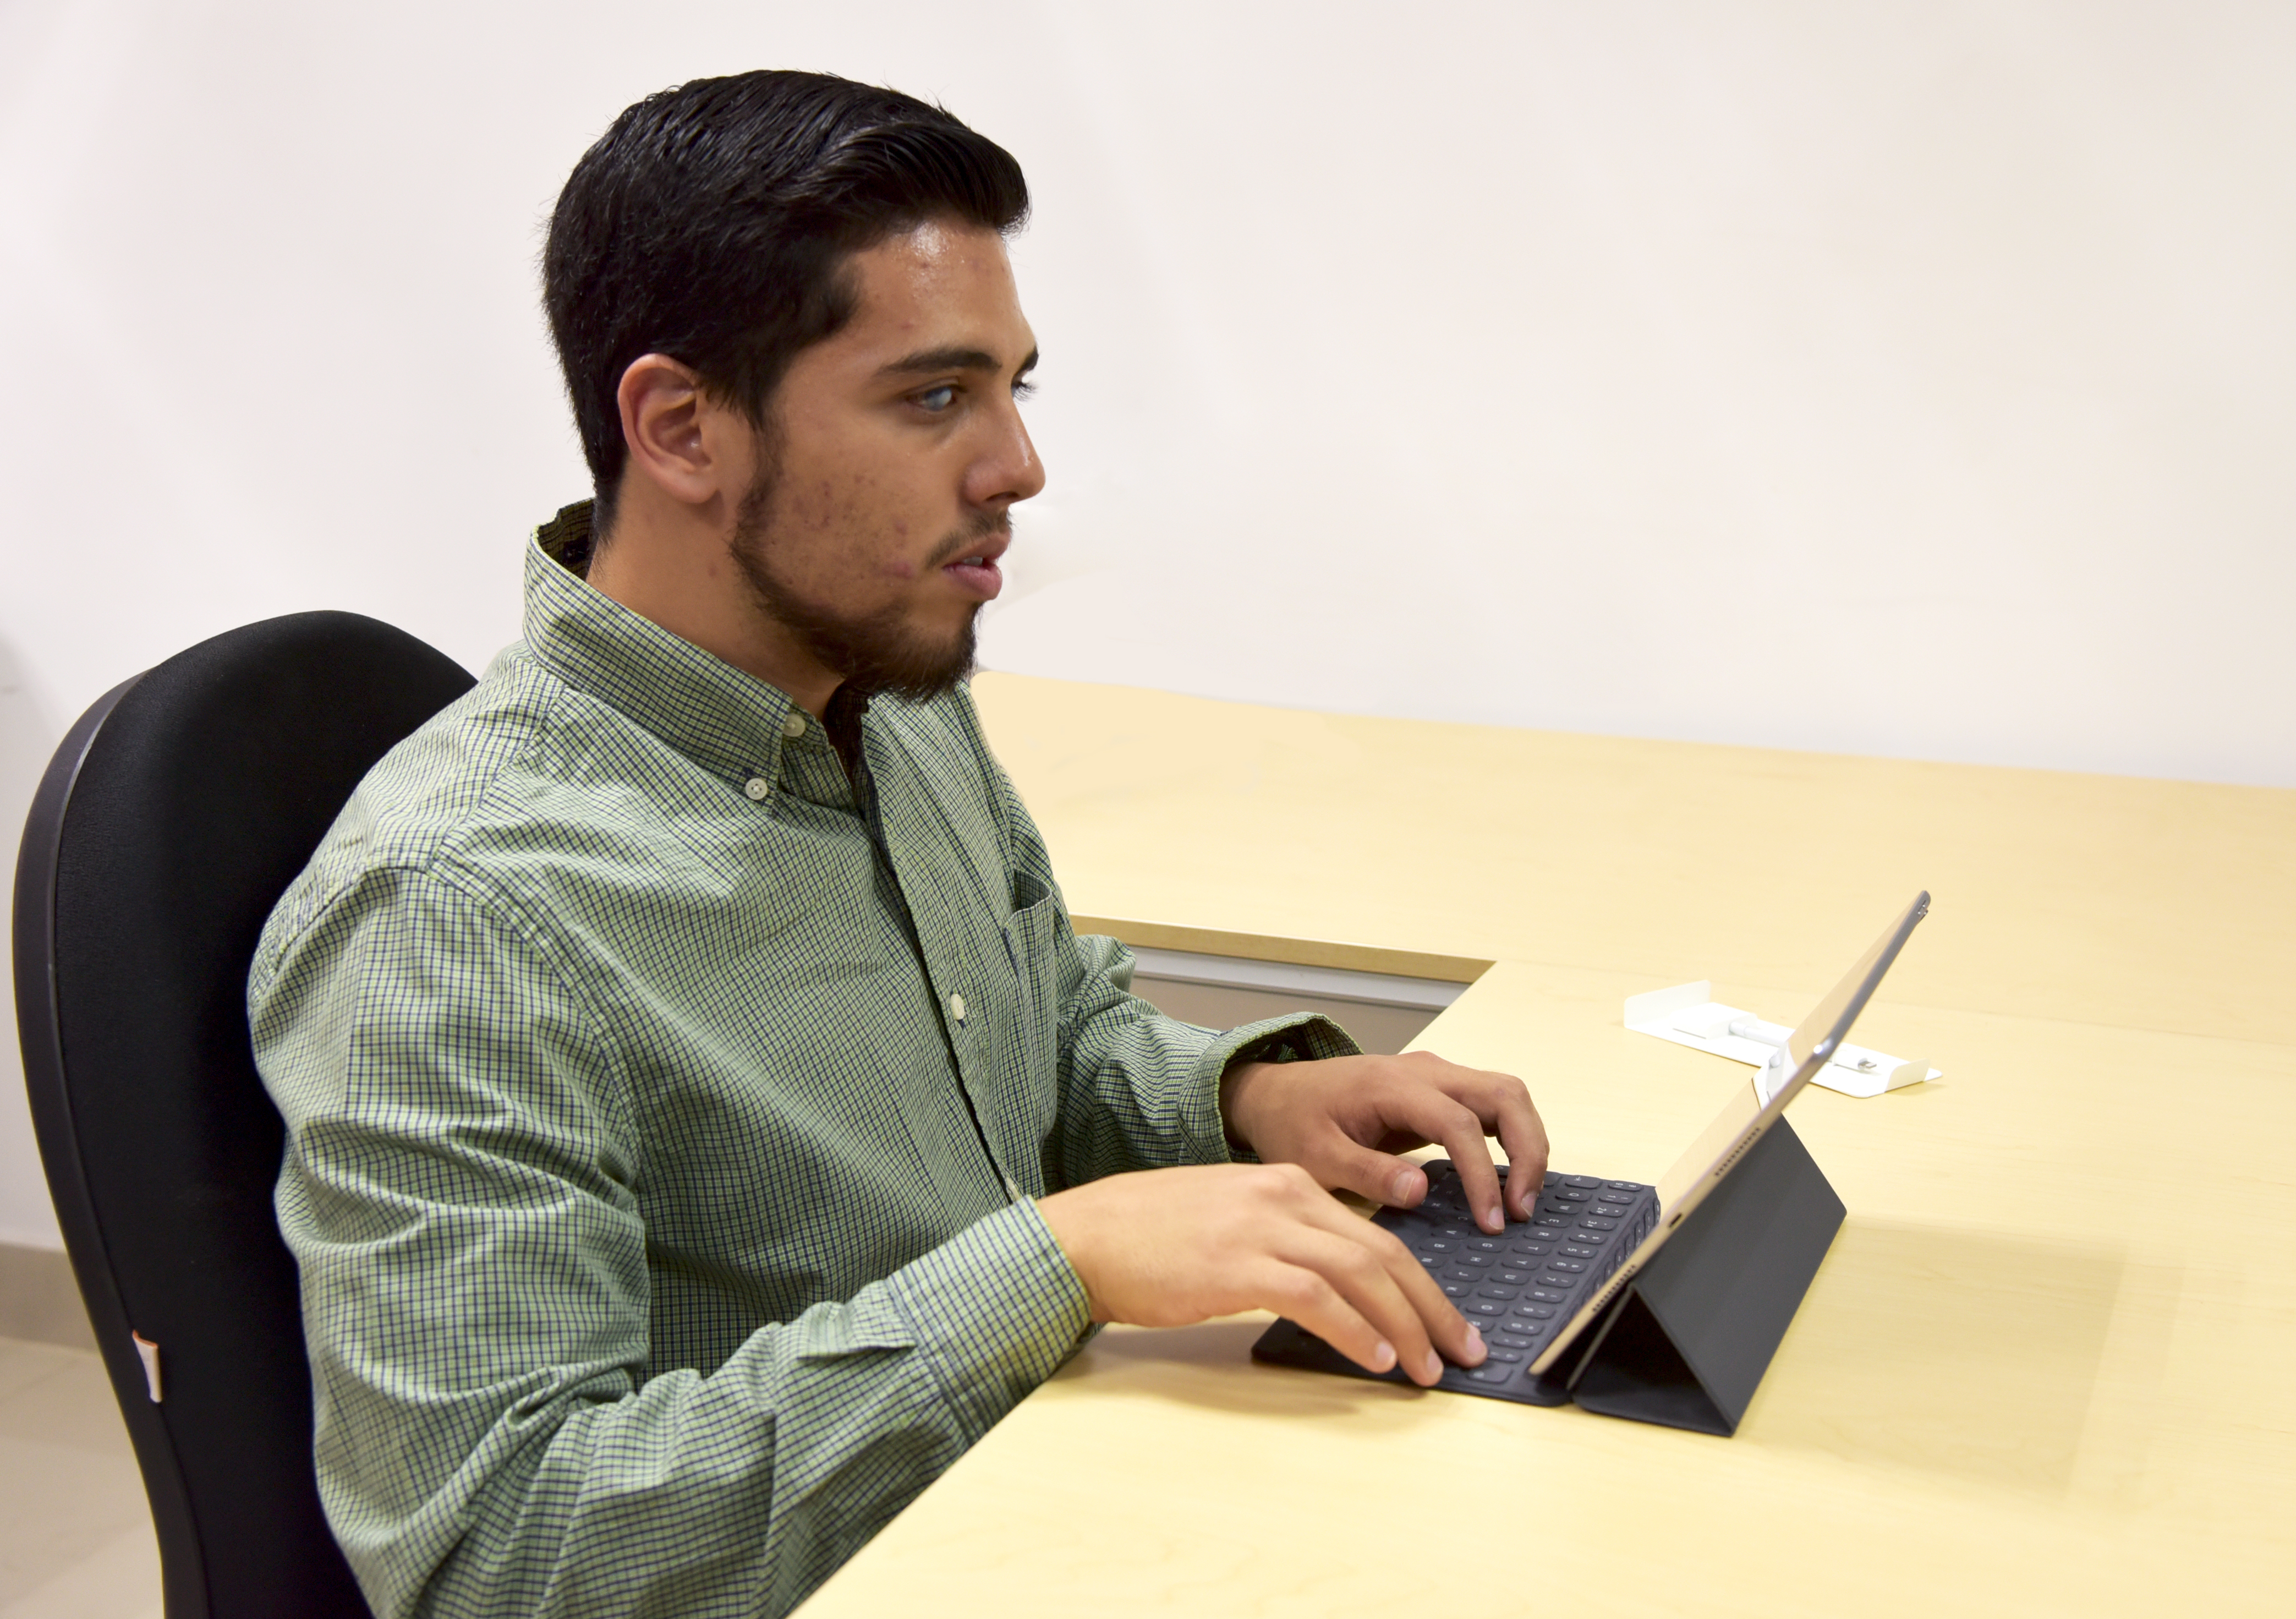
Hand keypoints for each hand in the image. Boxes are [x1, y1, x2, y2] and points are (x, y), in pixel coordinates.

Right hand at [1035, 1163, 1485, 1385]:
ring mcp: (1261, 1228)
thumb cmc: (1153, 1237)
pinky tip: (1375, 1358)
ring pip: (1361, 1273)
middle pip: (1385, 1252)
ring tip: (1428, 1368)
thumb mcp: (1233, 1220)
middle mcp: (1284, 1196)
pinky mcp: (1237, 1265)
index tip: (1449, 1324)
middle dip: (1433, 1307)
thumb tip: (1341, 1292)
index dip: (1423, 1285)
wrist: (1088, 1236)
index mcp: (1288, 1184)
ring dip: (1405, 1325)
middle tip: (1464, 1350)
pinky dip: (1354, 1330)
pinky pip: (1315, 1297)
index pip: (1378, 1236)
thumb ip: (1286, 1240)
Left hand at [1220, 1050, 1548, 1233]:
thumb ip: (1367, 1173)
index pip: (1460, 1123)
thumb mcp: (1314, 1157)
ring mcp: (1436, 1076)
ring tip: (1521, 1203)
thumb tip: (1421, 1191)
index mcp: (1392, 1086)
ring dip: (1527, 1144)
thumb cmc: (1293, 1124)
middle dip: (1528, 1150)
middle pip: (1505, 1093)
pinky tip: (1507, 1182)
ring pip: (1507, 1094)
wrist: (1277, 1095)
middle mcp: (1424, 1071)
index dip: (1483, 1174)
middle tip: (1522, 1211)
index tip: (1491, 1222)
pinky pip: (1492, 1105)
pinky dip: (1512, 1138)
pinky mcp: (1440, 1091)